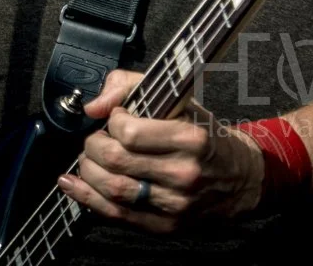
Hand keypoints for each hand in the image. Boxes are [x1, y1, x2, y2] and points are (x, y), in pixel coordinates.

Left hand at [58, 69, 264, 233]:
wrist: (238, 177)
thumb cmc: (205, 135)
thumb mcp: (181, 100)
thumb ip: (133, 87)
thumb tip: (94, 105)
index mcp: (191, 138)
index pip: (131, 133)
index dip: (112, 121)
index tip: (114, 117)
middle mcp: (184, 173)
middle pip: (117, 162)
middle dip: (93, 146)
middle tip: (94, 138)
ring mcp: (174, 204)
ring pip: (113, 191)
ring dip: (88, 172)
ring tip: (87, 159)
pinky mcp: (165, 226)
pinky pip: (117, 215)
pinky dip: (87, 199)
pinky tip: (73, 185)